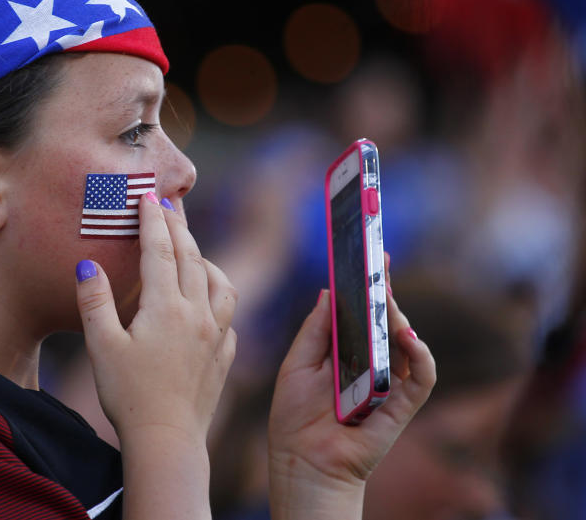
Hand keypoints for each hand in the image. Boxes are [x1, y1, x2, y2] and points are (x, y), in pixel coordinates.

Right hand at [73, 191, 237, 519]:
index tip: (148, 196)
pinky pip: (228, 314)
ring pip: (220, 282)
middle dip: (179, 229)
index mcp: (166, 306)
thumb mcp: (102, 347)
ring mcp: (216, 335)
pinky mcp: (224, 356)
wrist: (168, 441)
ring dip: (205, 260)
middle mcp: (197, 314)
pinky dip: (218, 297)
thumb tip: (88, 265)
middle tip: (169, 207)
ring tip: (192, 252)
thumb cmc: (129, 395)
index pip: (160, 250)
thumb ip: (95, 302)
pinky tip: (208, 302)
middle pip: (192, 258)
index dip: (153, 220)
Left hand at [266, 254, 435, 519]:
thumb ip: (317, 329)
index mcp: (345, 353)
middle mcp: (370, 364)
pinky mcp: (403, 406)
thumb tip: (329, 289)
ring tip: (384, 299)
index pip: (361, 312)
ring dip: (397, 317)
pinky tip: (407, 337)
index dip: (367, 284)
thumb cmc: (295, 419)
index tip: (369, 253)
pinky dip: (421, 356)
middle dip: (385, 290)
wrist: (301, 464)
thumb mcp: (298, 364)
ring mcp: (389, 384)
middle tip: (380, 262)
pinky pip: (422, 378)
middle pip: (385, 321)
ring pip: (406, 341)